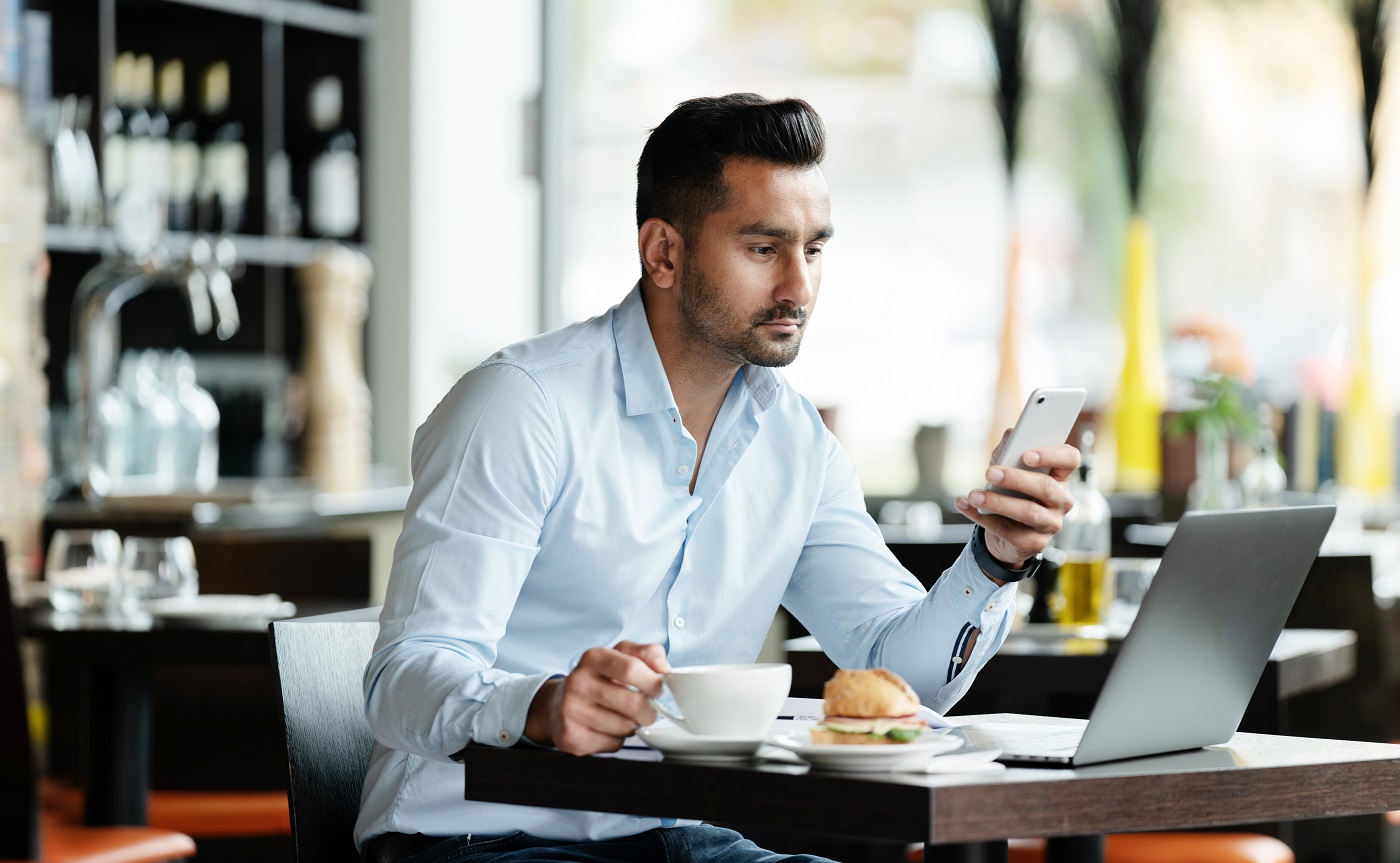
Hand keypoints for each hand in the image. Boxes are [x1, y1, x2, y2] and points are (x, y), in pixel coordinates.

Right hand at [524, 641, 669, 754]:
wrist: (557, 704)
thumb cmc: (598, 679)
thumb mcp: (620, 656)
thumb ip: (648, 654)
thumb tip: (665, 670)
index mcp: (593, 658)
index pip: (632, 669)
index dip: (653, 683)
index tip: (658, 689)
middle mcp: (578, 683)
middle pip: (633, 704)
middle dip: (649, 711)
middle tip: (647, 710)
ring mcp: (572, 711)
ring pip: (626, 727)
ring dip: (633, 726)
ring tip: (623, 717)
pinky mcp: (572, 737)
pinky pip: (614, 745)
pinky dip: (618, 740)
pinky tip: (607, 729)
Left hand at [954, 435, 1079, 573]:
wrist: (1005, 531)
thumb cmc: (1010, 490)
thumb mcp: (1009, 466)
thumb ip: (1010, 448)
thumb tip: (1011, 434)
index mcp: (1060, 476)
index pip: (1069, 459)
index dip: (1051, 455)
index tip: (1026, 455)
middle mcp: (1062, 500)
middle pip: (1046, 487)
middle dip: (1016, 479)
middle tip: (990, 472)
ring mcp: (1051, 523)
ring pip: (1028, 512)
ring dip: (998, 502)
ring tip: (974, 495)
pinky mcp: (1035, 542)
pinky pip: (1008, 531)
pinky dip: (982, 518)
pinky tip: (965, 505)